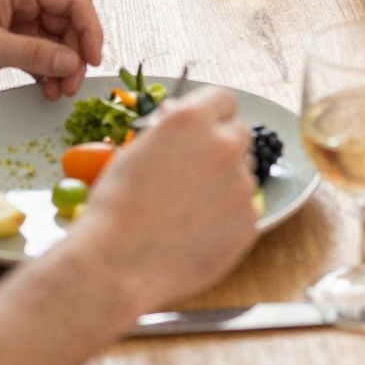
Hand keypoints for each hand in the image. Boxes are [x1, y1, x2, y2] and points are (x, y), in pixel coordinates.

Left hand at [0, 0, 102, 100]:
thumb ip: (32, 53)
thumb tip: (72, 62)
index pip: (73, 1)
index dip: (90, 29)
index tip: (92, 60)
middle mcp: (23, 1)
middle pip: (69, 24)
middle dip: (75, 55)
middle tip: (72, 85)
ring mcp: (17, 22)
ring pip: (58, 42)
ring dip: (63, 67)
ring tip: (59, 93)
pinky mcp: (8, 42)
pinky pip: (41, 55)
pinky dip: (48, 73)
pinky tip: (47, 91)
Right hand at [73, 87, 258, 311]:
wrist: (118, 265)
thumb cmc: (114, 207)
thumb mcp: (134, 151)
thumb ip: (168, 131)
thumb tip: (179, 119)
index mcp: (192, 120)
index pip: (223, 99)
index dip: (212, 113)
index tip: (203, 127)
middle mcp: (224, 145)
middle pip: (238, 134)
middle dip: (220, 147)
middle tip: (194, 171)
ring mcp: (242, 184)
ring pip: (241, 175)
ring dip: (223, 184)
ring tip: (186, 211)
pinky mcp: (250, 220)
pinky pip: (242, 211)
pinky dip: (225, 218)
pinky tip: (195, 234)